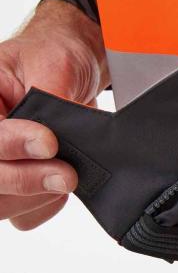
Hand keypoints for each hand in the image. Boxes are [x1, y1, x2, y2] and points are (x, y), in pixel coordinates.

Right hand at [0, 0, 108, 229]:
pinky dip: (43, 206)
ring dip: (35, 196)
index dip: (8, 146)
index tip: (48, 143)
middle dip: (22, 179)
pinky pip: (22, 215)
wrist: (75, 69)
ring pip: (0, 203)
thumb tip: (51, 140)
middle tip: (65, 174)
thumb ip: (46, 103)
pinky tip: (59, 190)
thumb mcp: (51, 66)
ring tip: (67, 177)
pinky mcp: (19, 185)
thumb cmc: (56, 57)